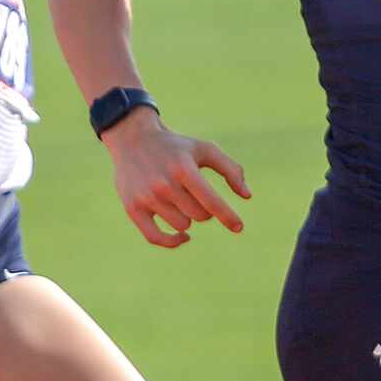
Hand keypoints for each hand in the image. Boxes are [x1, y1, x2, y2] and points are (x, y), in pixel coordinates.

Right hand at [102, 109, 249, 248]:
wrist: (132, 139)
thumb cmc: (176, 147)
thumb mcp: (206, 149)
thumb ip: (231, 170)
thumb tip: (247, 196)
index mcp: (184, 169)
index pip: (212, 202)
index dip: (228, 217)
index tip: (239, 227)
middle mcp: (164, 184)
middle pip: (200, 216)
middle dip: (205, 210)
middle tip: (197, 196)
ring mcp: (147, 197)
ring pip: (182, 226)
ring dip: (187, 217)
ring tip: (179, 200)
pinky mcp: (132, 208)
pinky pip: (155, 238)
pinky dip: (172, 242)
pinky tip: (184, 237)